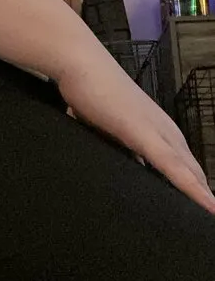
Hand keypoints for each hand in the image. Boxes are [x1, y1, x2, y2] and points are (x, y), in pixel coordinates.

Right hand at [58, 53, 214, 216]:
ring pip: (190, 172)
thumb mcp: (102, 125)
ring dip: (202, 194)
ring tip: (211, 214)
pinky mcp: (146, 135)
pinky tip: (206, 205)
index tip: (202, 209)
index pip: (182, 164)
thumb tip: (110, 157)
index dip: (193, 186)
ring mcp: (158, 132)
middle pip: (192, 170)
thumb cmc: (89, 91)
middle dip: (200, 193)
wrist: (80, 64)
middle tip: (207, 216)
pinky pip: (174, 168)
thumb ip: (111, 142)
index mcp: (156, 128)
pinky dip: (192, 189)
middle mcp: (164, 130)